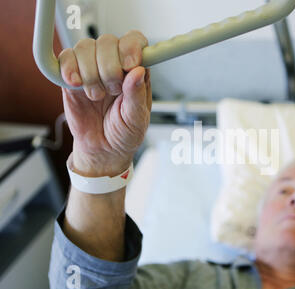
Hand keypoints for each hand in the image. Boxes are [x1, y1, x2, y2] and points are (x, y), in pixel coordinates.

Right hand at [59, 30, 151, 176]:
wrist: (102, 150)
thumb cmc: (124, 133)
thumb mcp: (137, 119)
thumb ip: (137, 95)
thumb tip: (139, 71)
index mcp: (135, 71)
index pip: (134, 41)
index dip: (130, 47)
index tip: (129, 65)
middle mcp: (114, 64)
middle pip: (108, 42)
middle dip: (109, 68)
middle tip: (113, 91)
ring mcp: (92, 68)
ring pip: (86, 47)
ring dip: (90, 73)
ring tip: (96, 96)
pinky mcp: (71, 76)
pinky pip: (66, 59)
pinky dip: (69, 70)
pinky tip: (76, 85)